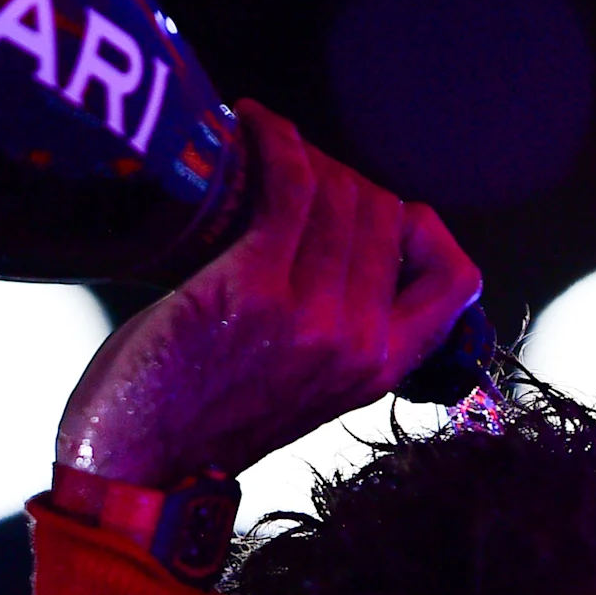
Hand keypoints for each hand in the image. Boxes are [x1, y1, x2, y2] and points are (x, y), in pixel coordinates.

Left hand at [55, 102, 479, 494]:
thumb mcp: (302, 385)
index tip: (371, 212)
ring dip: (301, 154)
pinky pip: (288, 184)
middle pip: (384, 212)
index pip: (456, 277)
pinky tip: (249, 125)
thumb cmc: (203, 418)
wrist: (138, 469)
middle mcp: (359, 341)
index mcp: (381, 368)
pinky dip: (273, 140)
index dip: (420, 229)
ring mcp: (310, 314)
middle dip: (339, 178)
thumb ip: (337, 328)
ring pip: (338, 191)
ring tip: (263, 145)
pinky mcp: (254, 287)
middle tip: (288, 173)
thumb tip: (340, 238)